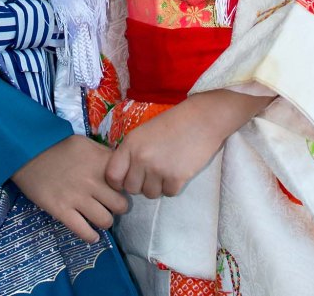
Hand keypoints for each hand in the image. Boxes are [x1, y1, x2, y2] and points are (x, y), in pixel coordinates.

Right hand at [11, 135, 128, 242]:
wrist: (28, 152)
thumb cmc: (58, 146)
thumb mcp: (85, 144)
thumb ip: (104, 155)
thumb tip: (120, 167)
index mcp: (100, 162)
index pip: (126, 182)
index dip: (125, 187)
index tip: (119, 189)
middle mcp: (92, 181)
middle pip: (121, 205)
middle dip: (117, 207)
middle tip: (110, 206)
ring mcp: (77, 197)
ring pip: (106, 221)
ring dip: (105, 221)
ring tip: (99, 218)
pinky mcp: (62, 211)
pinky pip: (85, 232)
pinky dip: (91, 236)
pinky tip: (91, 234)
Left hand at [106, 89, 273, 198]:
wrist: (201, 119)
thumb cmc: (172, 123)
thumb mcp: (144, 132)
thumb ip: (132, 152)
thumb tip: (123, 176)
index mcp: (130, 144)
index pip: (112, 175)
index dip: (118, 181)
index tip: (127, 179)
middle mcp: (140, 157)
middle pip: (131, 188)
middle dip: (140, 184)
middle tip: (152, 173)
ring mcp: (158, 169)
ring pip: (150, 194)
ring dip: (157, 186)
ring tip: (166, 170)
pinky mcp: (176, 178)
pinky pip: (168, 194)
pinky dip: (172, 186)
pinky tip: (177, 171)